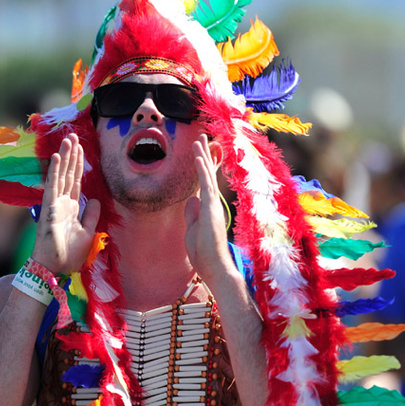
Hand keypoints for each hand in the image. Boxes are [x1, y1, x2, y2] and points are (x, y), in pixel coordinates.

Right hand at [32, 135, 100, 274]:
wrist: (55, 268)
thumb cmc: (69, 255)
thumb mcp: (87, 233)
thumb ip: (91, 216)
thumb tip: (96, 200)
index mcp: (72, 208)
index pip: (76, 182)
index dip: (78, 165)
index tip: (81, 149)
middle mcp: (62, 202)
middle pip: (68, 174)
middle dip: (72, 155)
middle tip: (73, 136)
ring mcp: (55, 204)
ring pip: (61, 175)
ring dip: (64, 157)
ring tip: (67, 140)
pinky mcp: (49, 208)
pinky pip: (52, 185)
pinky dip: (54, 171)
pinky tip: (56, 157)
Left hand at [184, 135, 229, 286]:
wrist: (214, 267)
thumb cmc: (204, 253)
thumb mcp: (192, 230)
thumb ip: (192, 215)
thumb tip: (190, 199)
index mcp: (206, 208)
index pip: (204, 183)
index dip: (203, 167)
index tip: (201, 153)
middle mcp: (211, 204)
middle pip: (207, 174)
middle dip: (205, 155)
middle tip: (202, 137)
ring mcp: (212, 205)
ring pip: (207, 176)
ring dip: (203, 157)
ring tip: (199, 140)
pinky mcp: (211, 209)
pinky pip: (206, 186)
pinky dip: (203, 171)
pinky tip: (199, 158)